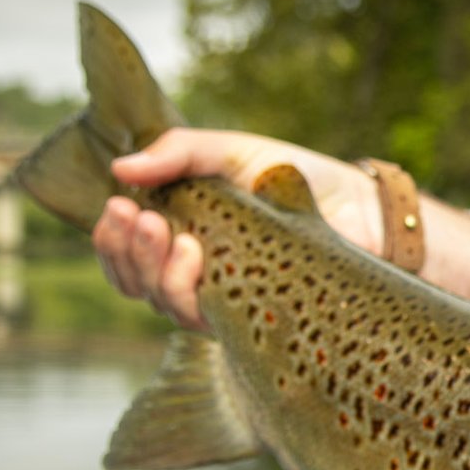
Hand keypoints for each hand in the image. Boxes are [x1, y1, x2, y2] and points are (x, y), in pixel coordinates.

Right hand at [93, 128, 382, 331]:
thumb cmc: (294, 178)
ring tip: (168, 230)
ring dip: (154, 268)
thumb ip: (179, 154)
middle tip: (138, 215)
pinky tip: (195, 252)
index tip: (118, 205)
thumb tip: (121, 168)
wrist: (358, 204)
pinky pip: (202, 318)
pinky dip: (188, 286)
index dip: (111, 239)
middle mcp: (196, 276)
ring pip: (164, 303)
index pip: (125, 257)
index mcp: (181, 238)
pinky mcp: (251, 318)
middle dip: (126, 251)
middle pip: (136, 284)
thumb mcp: (230, 152)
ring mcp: (223, 300)